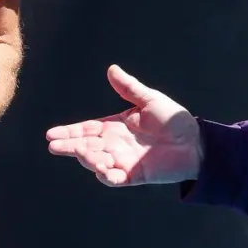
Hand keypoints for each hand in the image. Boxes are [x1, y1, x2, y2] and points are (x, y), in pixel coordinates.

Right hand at [45, 65, 202, 185]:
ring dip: (87, 159)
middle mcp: (115, 145)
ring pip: (96, 162)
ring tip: (81, 152)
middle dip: (69, 147)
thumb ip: (129, 88)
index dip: (69, 132)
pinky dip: (106, 176)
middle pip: (85, 147)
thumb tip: (111, 69)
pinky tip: (100, 169)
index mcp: (115, 127)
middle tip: (54, 146)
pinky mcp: (135, 175)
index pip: (86, 130)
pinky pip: (115, 178)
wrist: (196, 142)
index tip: (50, 134)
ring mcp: (123, 161)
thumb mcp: (150, 100)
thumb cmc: (174, 120)